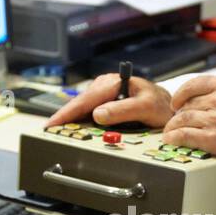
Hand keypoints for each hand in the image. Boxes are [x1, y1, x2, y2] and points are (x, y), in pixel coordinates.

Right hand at [46, 73, 173, 128]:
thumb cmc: (160, 104)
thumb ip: (124, 110)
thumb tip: (98, 115)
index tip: (53, 124)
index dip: (67, 113)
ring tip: (55, 131)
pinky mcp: (104, 104)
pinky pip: (87, 113)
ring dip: (70, 120)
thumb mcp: (146, 107)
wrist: (168, 107)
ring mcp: (103, 95)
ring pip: (81, 109)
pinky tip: (71, 129)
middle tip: (48, 131)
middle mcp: (105, 86)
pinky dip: (79, 122)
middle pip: (79, 104)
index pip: (85, 99)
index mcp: (113, 83)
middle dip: (64, 117)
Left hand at [163, 76, 215, 193]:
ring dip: (173, 126)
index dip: (181, 93)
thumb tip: (212, 93)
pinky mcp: (215, 139)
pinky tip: (171, 139)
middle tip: (175, 122)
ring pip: (183, 119)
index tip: (176, 101)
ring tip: (169, 132)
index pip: (196, 83)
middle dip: (179, 114)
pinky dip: (174, 137)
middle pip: (188, 103)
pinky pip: (185, 135)